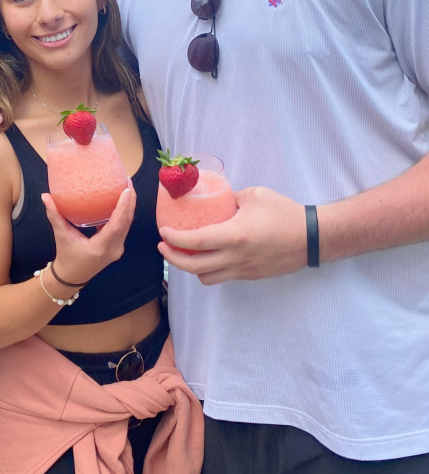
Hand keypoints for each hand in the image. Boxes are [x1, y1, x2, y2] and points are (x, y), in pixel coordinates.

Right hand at [41, 184, 135, 286]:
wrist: (71, 277)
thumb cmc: (66, 257)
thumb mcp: (61, 235)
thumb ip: (54, 215)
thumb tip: (45, 196)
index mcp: (101, 247)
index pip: (117, 224)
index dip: (123, 207)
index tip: (127, 190)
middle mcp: (113, 249)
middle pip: (127, 222)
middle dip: (131, 201)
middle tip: (128, 181)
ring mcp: (117, 249)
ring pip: (127, 225)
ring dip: (129, 207)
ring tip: (128, 188)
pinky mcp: (117, 247)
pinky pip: (124, 228)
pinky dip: (124, 215)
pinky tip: (122, 202)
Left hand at [158, 186, 307, 283]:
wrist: (312, 238)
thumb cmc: (284, 213)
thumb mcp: (254, 195)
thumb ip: (230, 198)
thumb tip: (215, 198)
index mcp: (234, 236)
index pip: (194, 243)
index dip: (173, 239)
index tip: (163, 232)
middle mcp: (236, 257)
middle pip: (194, 267)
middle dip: (173, 259)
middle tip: (164, 247)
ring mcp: (243, 270)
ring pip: (207, 278)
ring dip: (190, 268)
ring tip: (184, 253)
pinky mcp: (251, 276)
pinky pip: (223, 277)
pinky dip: (209, 270)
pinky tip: (208, 256)